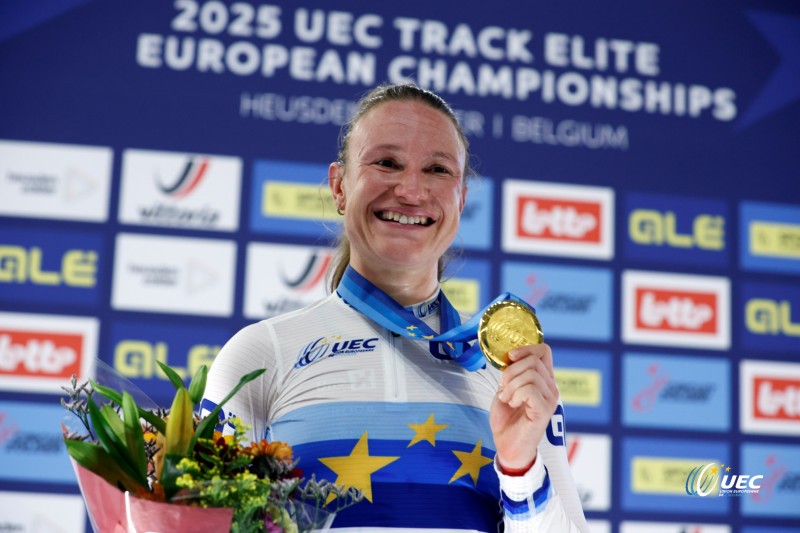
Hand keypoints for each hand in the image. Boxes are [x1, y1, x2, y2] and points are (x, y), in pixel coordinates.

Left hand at [489, 343, 558, 471]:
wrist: (507, 445)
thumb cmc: (507, 419)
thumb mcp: (506, 389)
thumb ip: (511, 373)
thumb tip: (510, 357)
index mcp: (542, 379)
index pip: (544, 351)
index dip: (527, 348)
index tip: (510, 357)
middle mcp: (550, 387)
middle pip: (533, 361)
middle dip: (511, 371)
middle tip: (503, 389)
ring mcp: (549, 399)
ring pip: (531, 375)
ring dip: (511, 386)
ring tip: (507, 399)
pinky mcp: (544, 410)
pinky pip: (530, 390)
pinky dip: (516, 395)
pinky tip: (513, 404)